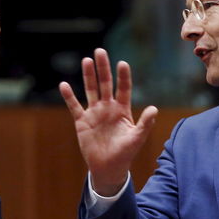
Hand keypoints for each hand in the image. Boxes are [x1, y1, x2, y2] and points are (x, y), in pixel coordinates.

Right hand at [59, 48, 157, 195]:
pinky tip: (64, 85)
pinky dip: (69, 96)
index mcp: (122, 110)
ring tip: (86, 60)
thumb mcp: (137, 138)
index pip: (123, 88)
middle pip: (105, 84)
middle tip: (100, 51)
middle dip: (103, 68)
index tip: (122, 63)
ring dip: (88, 76)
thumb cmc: (125, 153)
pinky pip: (74, 106)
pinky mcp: (82, 121)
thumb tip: (154, 109)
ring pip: (90, 90)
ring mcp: (95, 113)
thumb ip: (145, 123)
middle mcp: (108, 107)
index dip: (123, 77)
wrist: (108, 167)